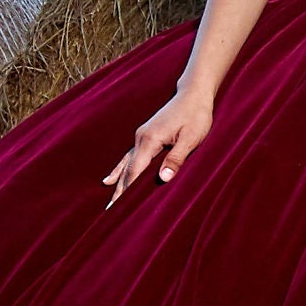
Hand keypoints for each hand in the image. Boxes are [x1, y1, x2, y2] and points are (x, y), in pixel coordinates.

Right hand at [104, 88, 214, 205]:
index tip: (118, 206)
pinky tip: (109, 178)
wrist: (193, 94)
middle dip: (119, 190)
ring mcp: (141, 136)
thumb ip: (176, 158)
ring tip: (109, 200)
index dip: (127, 190)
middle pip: (127, 170)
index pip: (135, 170)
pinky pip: (129, 157)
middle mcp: (141, 138)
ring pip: (126, 164)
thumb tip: (164, 177)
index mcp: (150, 139)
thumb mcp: (191, 138)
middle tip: (109, 211)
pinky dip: (119, 170)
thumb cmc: (196, 115)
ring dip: (118, 183)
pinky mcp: (145, 135)